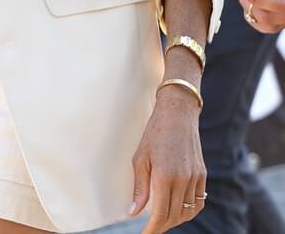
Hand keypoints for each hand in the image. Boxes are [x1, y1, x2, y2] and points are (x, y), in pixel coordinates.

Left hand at [129, 85, 205, 231]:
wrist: (177, 114)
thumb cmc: (154, 134)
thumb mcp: (140, 158)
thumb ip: (139, 187)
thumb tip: (134, 212)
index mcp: (165, 176)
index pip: (160, 214)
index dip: (152, 229)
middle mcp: (183, 180)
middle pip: (175, 216)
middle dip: (162, 226)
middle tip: (150, 228)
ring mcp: (196, 178)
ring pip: (188, 212)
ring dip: (175, 220)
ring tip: (161, 220)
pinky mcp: (203, 175)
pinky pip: (198, 202)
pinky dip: (189, 211)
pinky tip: (179, 210)